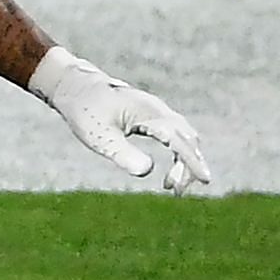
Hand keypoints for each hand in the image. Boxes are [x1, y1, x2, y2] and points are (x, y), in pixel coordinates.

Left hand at [30, 47, 211, 193]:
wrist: (74, 87)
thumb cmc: (85, 112)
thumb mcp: (99, 137)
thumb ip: (122, 153)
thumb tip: (147, 171)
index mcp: (148, 113)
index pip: (178, 140)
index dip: (192, 161)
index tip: (205, 180)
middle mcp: (158, 110)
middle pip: (187, 140)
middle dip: (188, 167)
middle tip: (175, 192)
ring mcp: (158, 111)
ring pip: (185, 138)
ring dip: (185, 162)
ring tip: (171, 186)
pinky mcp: (153, 115)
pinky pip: (177, 136)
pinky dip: (180, 154)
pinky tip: (172, 171)